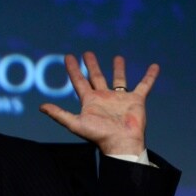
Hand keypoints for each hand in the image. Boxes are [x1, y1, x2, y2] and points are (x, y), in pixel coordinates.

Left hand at [39, 51, 158, 155]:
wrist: (120, 142)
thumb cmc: (98, 135)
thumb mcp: (75, 123)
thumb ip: (58, 114)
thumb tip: (41, 107)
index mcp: (90, 101)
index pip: (79, 80)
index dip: (72, 69)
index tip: (68, 56)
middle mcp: (104, 97)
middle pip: (96, 77)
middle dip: (91, 65)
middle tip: (87, 53)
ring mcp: (120, 98)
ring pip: (119, 79)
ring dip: (118, 68)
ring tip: (118, 57)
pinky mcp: (136, 100)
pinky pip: (144, 85)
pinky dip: (150, 76)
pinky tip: (154, 66)